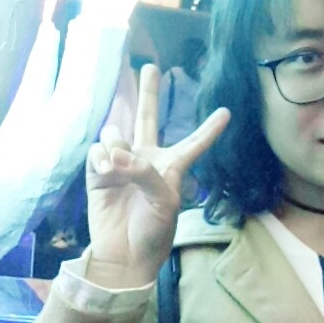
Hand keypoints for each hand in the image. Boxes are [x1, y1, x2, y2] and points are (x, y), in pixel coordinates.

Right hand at [85, 64, 229, 286]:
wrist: (124, 256)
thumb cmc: (154, 232)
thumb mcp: (164, 202)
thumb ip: (145, 172)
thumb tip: (114, 154)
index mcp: (172, 167)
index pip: (193, 143)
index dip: (209, 129)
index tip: (226, 112)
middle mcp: (147, 160)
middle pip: (148, 118)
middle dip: (149, 92)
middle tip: (150, 67)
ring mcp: (120, 164)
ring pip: (116, 134)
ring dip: (116, 145)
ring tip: (115, 168)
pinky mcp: (97, 173)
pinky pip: (97, 151)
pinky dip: (100, 157)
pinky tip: (104, 171)